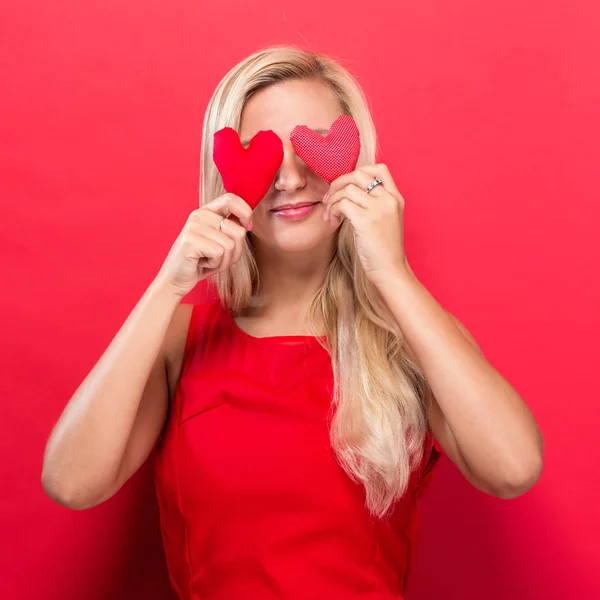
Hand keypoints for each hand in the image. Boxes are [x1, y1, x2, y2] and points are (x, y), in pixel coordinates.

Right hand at [154, 193, 253, 296]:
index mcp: (207, 211)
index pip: (231, 199)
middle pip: (238, 231)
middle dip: (235, 252)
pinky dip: (215, 264)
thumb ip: (232, 229)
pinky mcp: (190, 240)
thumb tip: (246, 223)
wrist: (176, 279)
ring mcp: (193, 227)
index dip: (246, 213)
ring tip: (209, 261)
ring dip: (224, 261)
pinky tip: (202, 264)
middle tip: (218, 258)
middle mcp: (199, 215)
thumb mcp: (220, 242)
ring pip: (230, 245)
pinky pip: (219, 253)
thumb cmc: (201, 262)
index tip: (247, 228)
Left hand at [322, 164, 408, 285]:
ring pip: (347, 189)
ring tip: (330, 215)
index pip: (379, 169)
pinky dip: (332, 210)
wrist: (391, 271)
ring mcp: (378, 209)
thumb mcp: (386, 221)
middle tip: (329, 199)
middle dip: (338, 183)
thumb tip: (347, 192)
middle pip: (358, 174)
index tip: (346, 188)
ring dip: (332, 200)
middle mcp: (389, 200)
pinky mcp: (366, 221)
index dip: (358, 172)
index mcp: (396, 198)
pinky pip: (342, 204)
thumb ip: (374, 204)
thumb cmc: (384, 250)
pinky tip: (333, 221)